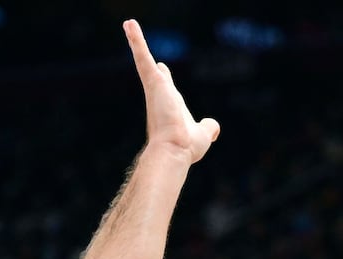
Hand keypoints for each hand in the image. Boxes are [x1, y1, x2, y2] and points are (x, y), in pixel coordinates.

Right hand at [124, 19, 219, 163]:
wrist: (174, 149)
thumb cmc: (187, 146)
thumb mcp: (203, 134)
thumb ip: (209, 127)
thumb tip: (214, 127)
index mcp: (171, 106)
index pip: (167, 88)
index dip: (165, 78)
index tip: (162, 68)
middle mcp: (160, 95)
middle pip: (152, 72)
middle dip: (146, 58)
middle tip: (137, 40)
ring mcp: (155, 88)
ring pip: (143, 60)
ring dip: (136, 40)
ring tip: (129, 23)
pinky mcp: (152, 81)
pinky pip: (142, 56)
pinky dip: (136, 40)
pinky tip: (129, 23)